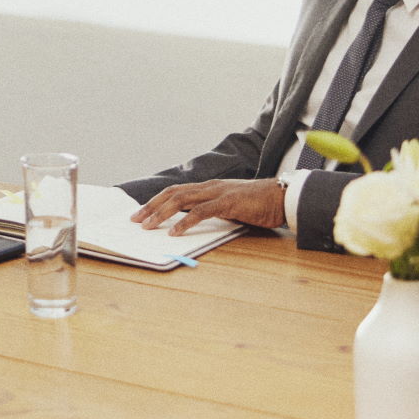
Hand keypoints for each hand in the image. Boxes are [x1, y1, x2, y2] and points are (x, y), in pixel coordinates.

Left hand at [132, 178, 285, 230]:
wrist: (283, 197)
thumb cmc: (259, 205)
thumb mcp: (231, 208)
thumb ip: (213, 212)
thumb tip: (193, 224)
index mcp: (209, 188)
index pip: (175, 191)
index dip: (156, 202)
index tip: (141, 214)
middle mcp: (209, 187)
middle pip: (172, 193)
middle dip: (151, 206)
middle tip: (135, 220)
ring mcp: (218, 193)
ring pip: (181, 200)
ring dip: (161, 214)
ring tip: (148, 226)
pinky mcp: (228, 202)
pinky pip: (201, 211)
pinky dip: (185, 221)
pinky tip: (174, 232)